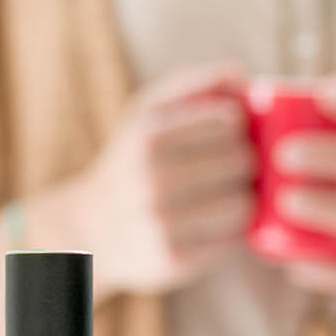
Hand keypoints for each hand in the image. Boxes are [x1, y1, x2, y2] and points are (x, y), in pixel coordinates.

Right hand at [63, 64, 254, 299]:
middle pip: (243, 160)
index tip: (229, 133)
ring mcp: (163, 222)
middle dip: (244, 162)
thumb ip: (196, 86)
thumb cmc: (133, 162)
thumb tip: (243, 75)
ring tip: (225, 195)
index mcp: (148, 134)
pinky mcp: (175, 260)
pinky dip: (233, 230)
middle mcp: (152, 177)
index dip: (238, 126)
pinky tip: (214, 223)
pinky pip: (235, 239)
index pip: (231, 120)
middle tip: (231, 168)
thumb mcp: (149, 113)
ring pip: (245, 202)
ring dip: (243, 198)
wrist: (90, 229)